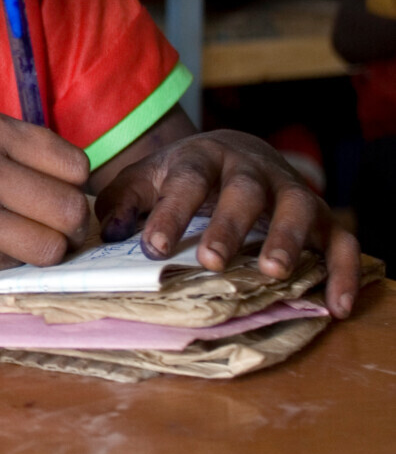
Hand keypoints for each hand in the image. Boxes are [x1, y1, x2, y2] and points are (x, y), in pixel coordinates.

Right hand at [0, 108, 92, 275]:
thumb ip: (0, 148)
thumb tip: (59, 182)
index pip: (73, 163)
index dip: (71, 182)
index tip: (53, 190)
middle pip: (72, 208)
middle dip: (65, 221)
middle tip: (43, 224)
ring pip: (52, 247)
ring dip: (41, 248)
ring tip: (12, 240)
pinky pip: (5, 267)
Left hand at [94, 130, 361, 317]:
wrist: (231, 150)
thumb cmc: (181, 175)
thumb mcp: (146, 179)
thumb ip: (123, 202)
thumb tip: (110, 233)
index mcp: (200, 158)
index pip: (186, 181)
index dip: (171, 213)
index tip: (154, 247)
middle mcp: (249, 169)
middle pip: (243, 191)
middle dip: (229, 225)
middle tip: (213, 260)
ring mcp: (289, 189)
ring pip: (298, 207)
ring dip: (288, 238)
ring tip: (273, 272)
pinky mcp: (321, 215)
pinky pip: (342, 240)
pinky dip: (343, 270)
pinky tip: (336, 303)